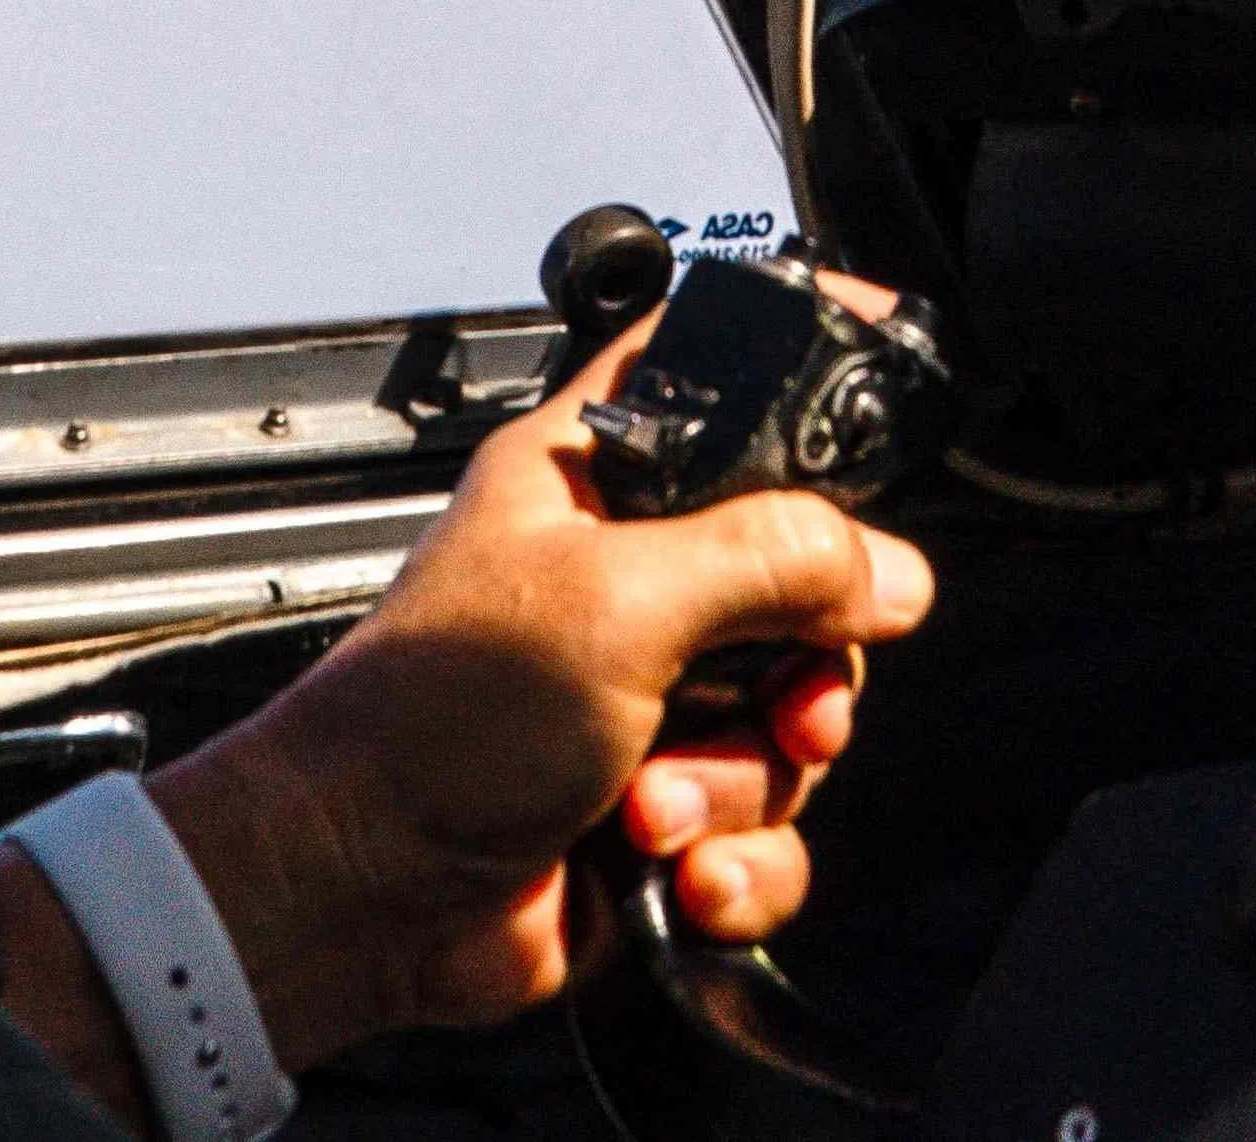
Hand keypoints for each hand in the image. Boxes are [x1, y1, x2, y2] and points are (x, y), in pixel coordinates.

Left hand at [112, 310, 938, 1068]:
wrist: (366, 895)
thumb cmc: (429, 722)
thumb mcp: (617, 600)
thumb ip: (771, 559)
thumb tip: (889, 567)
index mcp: (597, 482)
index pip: (715, 377)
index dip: (799, 360)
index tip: (883, 360)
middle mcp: (631, 582)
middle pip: (804, 586)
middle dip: (806, 667)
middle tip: (779, 699)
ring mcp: (651, 701)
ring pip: (794, 723)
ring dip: (741, 782)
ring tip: (655, 800)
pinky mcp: (664, 810)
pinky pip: (771, 831)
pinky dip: (736, 861)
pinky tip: (675, 867)